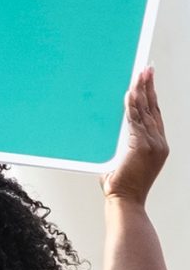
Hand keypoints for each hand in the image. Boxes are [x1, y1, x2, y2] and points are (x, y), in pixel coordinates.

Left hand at [107, 68, 166, 205]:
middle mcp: (159, 142)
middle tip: (147, 68)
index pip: (155, 115)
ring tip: (140, 74)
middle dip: (150, 87)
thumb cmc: (120, 186)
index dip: (152, 97)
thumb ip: (121, 149)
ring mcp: (153, 144)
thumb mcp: (122, 163)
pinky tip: (129, 94)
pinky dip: (131, 106)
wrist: (124, 201)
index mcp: (157, 145)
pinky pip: (135, 121)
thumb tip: (110, 141)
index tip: (149, 81)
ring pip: (145, 111)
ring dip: (142, 91)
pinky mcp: (142, 146)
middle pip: (154, 108)